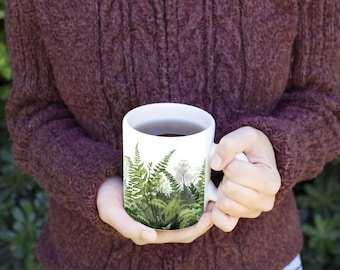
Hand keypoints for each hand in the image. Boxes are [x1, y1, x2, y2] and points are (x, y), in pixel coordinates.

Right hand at [97, 176, 213, 244]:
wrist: (101, 183)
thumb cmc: (107, 200)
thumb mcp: (112, 213)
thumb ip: (127, 226)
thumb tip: (149, 238)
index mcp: (153, 231)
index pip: (182, 234)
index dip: (198, 228)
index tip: (210, 215)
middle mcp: (161, 222)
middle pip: (190, 223)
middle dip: (206, 216)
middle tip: (218, 202)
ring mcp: (162, 208)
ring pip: (188, 210)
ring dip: (202, 205)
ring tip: (214, 192)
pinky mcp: (162, 195)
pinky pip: (181, 197)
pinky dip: (192, 194)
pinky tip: (200, 182)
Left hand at [210, 126, 280, 231]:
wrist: (256, 160)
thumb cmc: (253, 148)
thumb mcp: (246, 135)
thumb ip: (231, 143)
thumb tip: (216, 163)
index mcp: (271, 180)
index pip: (235, 172)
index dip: (230, 162)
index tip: (237, 160)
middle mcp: (266, 200)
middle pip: (230, 189)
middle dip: (226, 177)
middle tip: (232, 171)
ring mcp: (253, 212)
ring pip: (225, 205)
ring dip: (221, 190)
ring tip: (230, 181)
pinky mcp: (240, 219)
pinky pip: (224, 223)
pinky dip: (216, 212)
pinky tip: (218, 198)